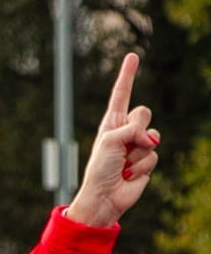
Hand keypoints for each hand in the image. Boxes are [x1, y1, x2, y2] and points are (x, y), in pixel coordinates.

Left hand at [66, 54, 160, 228]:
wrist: (104, 197)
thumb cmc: (99, 169)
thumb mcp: (109, 142)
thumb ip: (131, 129)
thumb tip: (151, 137)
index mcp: (111, 123)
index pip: (122, 94)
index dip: (128, 75)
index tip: (132, 56)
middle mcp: (125, 131)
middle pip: (144, 113)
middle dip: (137, 128)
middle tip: (125, 144)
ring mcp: (138, 145)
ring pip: (153, 136)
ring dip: (138, 153)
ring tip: (124, 165)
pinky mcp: (147, 161)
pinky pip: (154, 156)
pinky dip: (142, 167)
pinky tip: (130, 175)